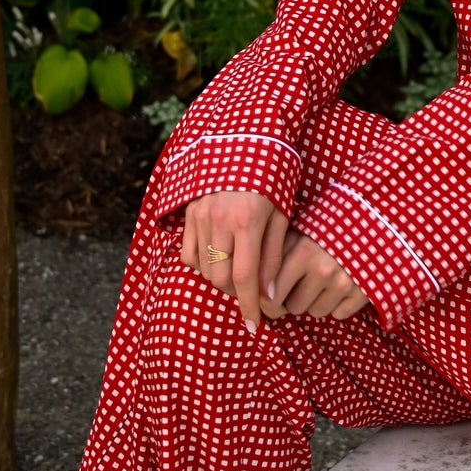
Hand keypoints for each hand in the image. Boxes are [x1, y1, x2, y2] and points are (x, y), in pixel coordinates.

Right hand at [181, 190, 289, 331]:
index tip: (256, 326)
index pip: (245, 278)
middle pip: (221, 279)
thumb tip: (270, 295)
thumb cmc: (272, 180)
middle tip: (253, 294)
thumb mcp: (281, 215)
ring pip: (205, 271)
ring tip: (240, 275)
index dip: (250, 306)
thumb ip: (273, 256)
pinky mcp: (189, 214)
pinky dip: (203, 266)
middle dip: (237, 295)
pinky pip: (189, 255)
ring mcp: (199, 217)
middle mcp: (219, 221)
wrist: (245, 144)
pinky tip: (221, 260)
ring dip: (222, 281)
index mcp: (247, 221)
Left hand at [264, 227, 367, 322]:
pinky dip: (337, 305)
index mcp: (302, 252)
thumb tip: (251, 288)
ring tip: (321, 282)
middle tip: (299, 286)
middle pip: (292, 308)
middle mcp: (322, 269)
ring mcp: (344, 283)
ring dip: (314, 302)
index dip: (266, 301)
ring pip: (315, 312)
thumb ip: (276, 254)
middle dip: (292, 300)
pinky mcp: (361, 293)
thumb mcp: (299, 231)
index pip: (270, 296)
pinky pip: (338, 314)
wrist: (373, 220)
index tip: (268, 298)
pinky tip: (339, 286)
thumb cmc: (327, 228)